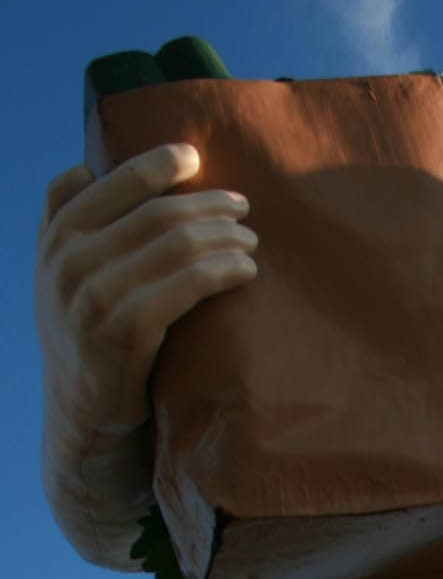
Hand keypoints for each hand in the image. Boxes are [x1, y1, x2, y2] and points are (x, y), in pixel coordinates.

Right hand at [35, 142, 258, 563]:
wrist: (83, 422)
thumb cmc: (87, 342)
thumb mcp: (61, 277)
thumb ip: (67, 224)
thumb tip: (86, 165)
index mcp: (55, 236)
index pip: (112, 182)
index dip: (157, 164)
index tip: (196, 157)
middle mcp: (67, 260)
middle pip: (155, 214)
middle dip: (207, 206)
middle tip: (243, 208)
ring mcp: (92, 296)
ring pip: (174, 245)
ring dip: (223, 237)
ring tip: (251, 241)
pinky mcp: (123, 331)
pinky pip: (185, 285)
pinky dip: (222, 271)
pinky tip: (246, 271)